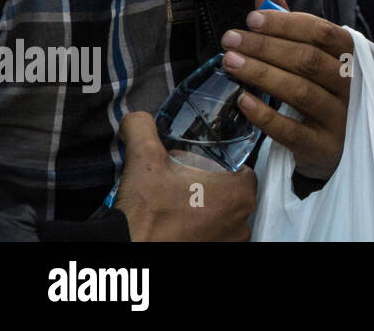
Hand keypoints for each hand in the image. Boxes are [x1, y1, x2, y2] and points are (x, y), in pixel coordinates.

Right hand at [113, 112, 256, 240]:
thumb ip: (143, 128)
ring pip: (226, 218)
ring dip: (210, 212)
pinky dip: (203, 231)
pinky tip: (182, 224)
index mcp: (239, 193)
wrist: (129, 252)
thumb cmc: (146, 211)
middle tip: (189, 185)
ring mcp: (230, 243)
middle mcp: (242, 222)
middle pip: (236, 195)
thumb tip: (137, 117)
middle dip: (216, 189)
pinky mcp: (216, 255)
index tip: (204, 167)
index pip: (244, 171)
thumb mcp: (144, 159)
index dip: (224, 166)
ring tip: (183, 206)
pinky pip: (216, 237)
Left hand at [220, 0, 353, 180]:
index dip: (288, 24)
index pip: (324, 33)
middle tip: (230, 39)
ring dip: (262, 74)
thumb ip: (290, 25)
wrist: (337, 149)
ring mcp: (339, 119)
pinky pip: (292, 131)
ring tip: (229, 62)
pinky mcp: (322, 148)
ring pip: (300, 92)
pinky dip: (265, 115)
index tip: (253, 19)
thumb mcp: (311, 57)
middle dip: (266, 47)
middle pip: (309, 60)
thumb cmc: (320, 92)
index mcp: (351, 59)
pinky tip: (243, 100)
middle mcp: (351, 87)